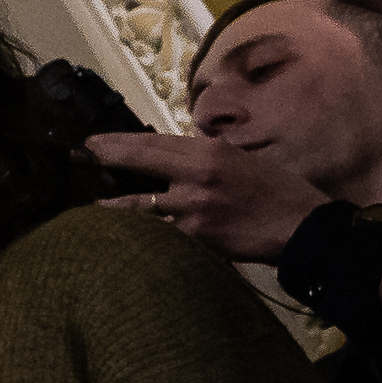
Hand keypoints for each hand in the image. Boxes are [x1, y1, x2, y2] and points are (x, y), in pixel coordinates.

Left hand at [84, 127, 323, 264]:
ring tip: (93, 207)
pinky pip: (159, 236)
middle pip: (138, 164)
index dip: (117, 142)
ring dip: (114, 207)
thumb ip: (202, 159)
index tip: (92, 142)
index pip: (152, 142)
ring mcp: (193, 209)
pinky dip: (141, 236)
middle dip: (104, 160)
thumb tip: (168, 159)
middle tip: (77, 158)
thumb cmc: (276, 192)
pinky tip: (123, 240)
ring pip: (140, 206)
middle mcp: (196, 177)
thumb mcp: (241, 160)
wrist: (304, 228)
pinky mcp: (196, 238)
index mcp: (209, 152)